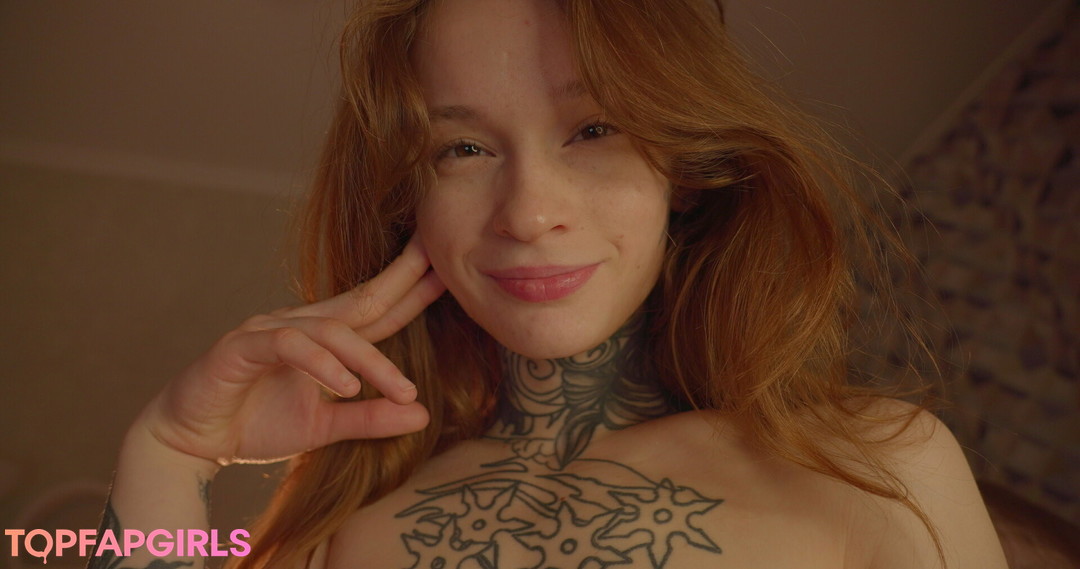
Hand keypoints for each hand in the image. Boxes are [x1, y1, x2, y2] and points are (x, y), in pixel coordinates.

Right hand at [135, 237, 444, 464]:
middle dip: (402, 279)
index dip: (411, 291)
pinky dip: (321, 364)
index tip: (448, 273)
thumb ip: (370, 418)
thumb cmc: (255, 424)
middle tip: (441, 265)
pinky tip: (346, 385)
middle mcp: (300, 324)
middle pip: (361, 299)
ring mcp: (269, 330)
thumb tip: (423, 415)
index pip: (376, 310)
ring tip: (402, 388)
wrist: (189, 440)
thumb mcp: (325, 428)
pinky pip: (289, 346)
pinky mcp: (241, 347)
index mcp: (322, 338)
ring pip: (332, 330)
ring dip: (370, 359)